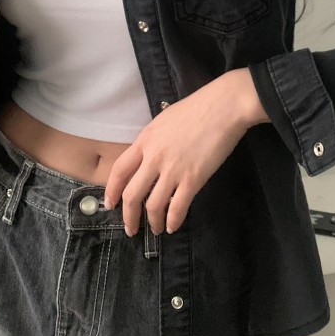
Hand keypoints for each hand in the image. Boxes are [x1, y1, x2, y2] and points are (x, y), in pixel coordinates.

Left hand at [104, 68, 268, 236]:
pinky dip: (173, 220)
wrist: (224, 106)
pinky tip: (173, 226)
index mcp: (145, 140)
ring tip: (156, 229)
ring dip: (153, 222)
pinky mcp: (193, 179)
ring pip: (153, 205)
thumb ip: (154, 140)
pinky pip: (177, 207)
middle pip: (132, 195)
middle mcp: (154, 157)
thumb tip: (149, 156)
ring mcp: (173, 169)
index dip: (112, 191)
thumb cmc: (198, 107)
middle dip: (129, 217)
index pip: (119, 171)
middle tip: (131, 229)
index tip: (110, 205)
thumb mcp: (165, 120)